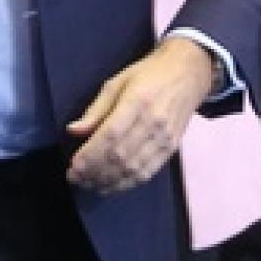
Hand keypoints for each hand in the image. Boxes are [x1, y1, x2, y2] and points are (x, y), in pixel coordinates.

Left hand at [65, 37, 214, 194]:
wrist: (187, 74)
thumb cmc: (147, 75)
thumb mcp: (116, 83)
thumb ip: (95, 110)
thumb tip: (73, 131)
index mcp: (137, 101)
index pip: (111, 135)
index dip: (91, 155)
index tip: (73, 167)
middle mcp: (153, 123)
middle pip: (122, 156)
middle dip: (95, 172)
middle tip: (74, 178)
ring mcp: (165, 139)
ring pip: (135, 169)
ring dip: (109, 182)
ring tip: (88, 185)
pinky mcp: (172, 150)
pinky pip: (148, 172)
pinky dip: (127, 183)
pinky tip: (110, 186)